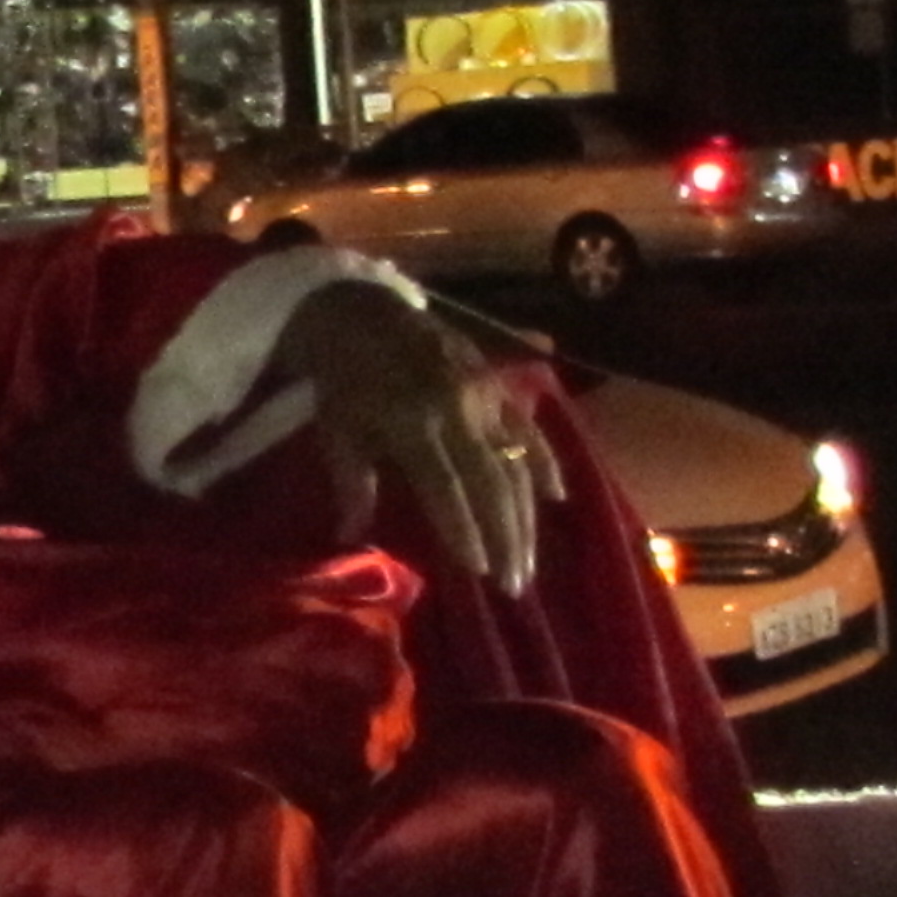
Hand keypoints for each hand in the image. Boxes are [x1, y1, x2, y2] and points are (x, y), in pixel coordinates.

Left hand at [270, 275, 565, 593]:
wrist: (363, 310)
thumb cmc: (345, 380)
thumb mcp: (338, 429)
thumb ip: (351, 482)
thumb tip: (351, 536)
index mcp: (413, 421)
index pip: (446, 487)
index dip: (465, 530)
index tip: (481, 572)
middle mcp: (458, 410)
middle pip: (491, 483)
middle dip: (505, 537)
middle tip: (515, 585)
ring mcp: (484, 396)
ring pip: (516, 463)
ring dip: (526, 516)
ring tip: (528, 562)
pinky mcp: (498, 383)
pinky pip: (529, 427)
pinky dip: (546, 462)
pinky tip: (559, 498)